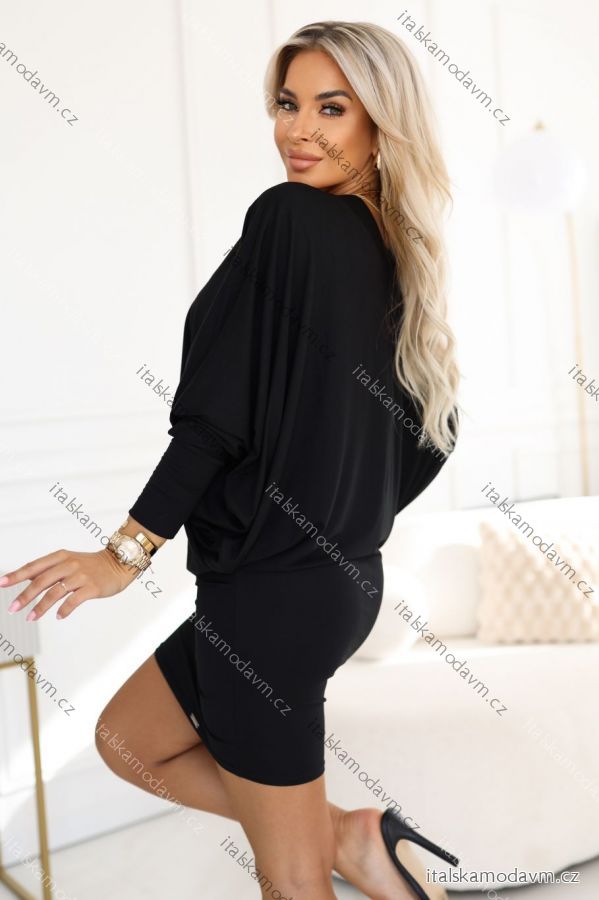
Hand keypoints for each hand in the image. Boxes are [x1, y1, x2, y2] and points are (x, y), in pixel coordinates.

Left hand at [0, 548, 141, 620]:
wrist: (118, 564)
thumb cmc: (90, 565)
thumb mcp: (68, 561)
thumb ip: (48, 570)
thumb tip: (24, 578)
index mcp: (61, 556)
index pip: (34, 566)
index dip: (16, 575)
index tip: (1, 583)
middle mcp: (69, 564)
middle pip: (41, 581)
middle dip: (25, 596)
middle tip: (12, 608)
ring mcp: (81, 576)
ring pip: (55, 592)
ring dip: (40, 607)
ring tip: (30, 618)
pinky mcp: (92, 587)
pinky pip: (73, 601)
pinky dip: (63, 610)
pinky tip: (57, 616)